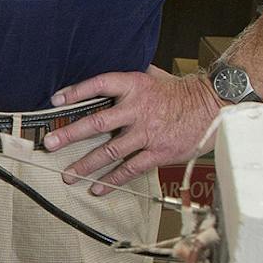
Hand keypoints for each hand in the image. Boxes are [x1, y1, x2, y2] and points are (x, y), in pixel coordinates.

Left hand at [40, 68, 220, 195]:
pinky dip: (112, 180)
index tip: (56, 101)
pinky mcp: (158, 152)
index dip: (77, 92)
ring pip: (110, 151)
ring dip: (86, 164)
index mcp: (135, 85)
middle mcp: (137, 109)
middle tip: (50, 144)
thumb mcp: (153, 76)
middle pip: (97, 122)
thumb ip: (128, 77)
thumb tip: (102, 75)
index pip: (100, 84)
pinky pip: (130, 168)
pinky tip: (97, 187)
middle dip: (70, 134)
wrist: (213, 106)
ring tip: (68, 174)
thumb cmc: (179, 91)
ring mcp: (147, 133)